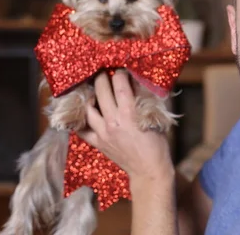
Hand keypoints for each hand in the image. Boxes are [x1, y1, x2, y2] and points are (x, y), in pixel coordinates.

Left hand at [77, 70, 174, 184]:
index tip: (121, 69)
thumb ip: (148, 100)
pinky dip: (81, 120)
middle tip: (104, 72)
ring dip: (90, 97)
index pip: (120, 85)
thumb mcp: (156, 118)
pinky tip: (84, 112)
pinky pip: (82, 130)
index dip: (120, 73)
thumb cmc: (158, 143)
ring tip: (94, 90)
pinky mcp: (98, 143)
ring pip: (88, 108)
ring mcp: (103, 132)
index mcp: (130, 113)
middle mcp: (114, 121)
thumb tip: (143, 82)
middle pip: (101, 92)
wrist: (149, 170)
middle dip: (102, 78)